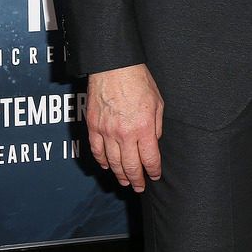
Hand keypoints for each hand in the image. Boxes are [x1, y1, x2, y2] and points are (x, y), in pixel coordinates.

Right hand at [86, 63, 163, 190]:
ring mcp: (107, 131)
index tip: (155, 175)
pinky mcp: (93, 126)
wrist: (113, 65)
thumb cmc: (138, 79)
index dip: (153, 171)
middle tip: (139, 186)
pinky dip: (102, 161)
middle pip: (131, 166)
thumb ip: (156, 124)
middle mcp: (124, 133)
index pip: (150, 159)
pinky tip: (107, 165)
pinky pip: (96, 150)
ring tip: (125, 180)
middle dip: (137, 179)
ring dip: (120, 174)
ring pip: (113, 162)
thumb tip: (154, 140)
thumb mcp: (157, 101)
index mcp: (144, 127)